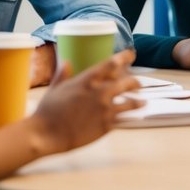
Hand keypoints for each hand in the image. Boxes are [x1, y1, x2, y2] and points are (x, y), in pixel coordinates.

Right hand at [27, 50, 142, 155]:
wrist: (47, 134)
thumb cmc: (47, 110)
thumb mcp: (55, 88)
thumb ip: (63, 74)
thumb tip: (66, 62)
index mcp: (87, 80)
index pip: (112, 63)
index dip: (124, 57)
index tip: (131, 55)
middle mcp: (100, 92)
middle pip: (127, 82)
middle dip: (135, 82)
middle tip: (137, 83)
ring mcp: (105, 110)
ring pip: (131, 102)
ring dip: (139, 101)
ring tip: (143, 101)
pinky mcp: (106, 126)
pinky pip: (125, 119)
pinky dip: (130, 117)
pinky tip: (134, 117)